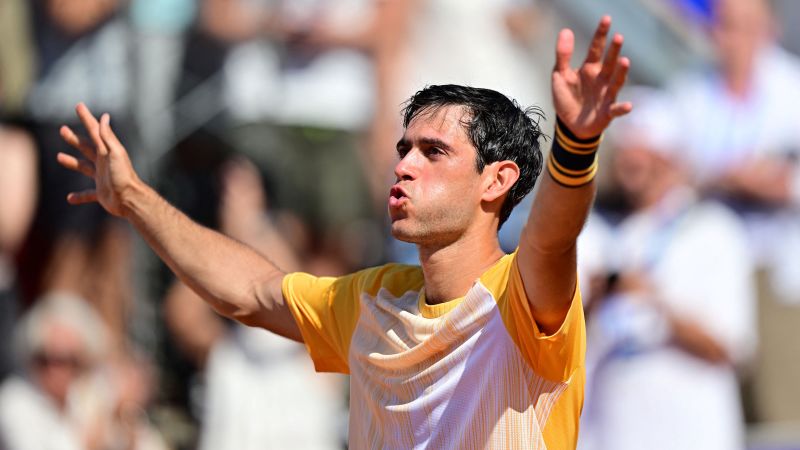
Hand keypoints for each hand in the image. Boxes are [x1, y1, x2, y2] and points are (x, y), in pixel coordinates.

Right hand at [56, 103, 139, 216]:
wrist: (130, 199)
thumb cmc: (123, 176)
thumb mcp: (115, 153)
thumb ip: (108, 137)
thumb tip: (104, 117)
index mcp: (107, 151)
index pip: (95, 131)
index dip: (87, 118)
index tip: (79, 106)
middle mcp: (104, 162)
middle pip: (86, 147)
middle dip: (74, 139)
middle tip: (62, 129)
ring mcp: (102, 177)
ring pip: (84, 167)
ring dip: (72, 162)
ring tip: (59, 157)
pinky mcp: (101, 193)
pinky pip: (88, 194)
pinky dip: (80, 196)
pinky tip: (70, 198)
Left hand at [552, 16, 631, 138]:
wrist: (570, 125)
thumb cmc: (567, 98)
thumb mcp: (559, 76)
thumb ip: (563, 55)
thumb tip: (566, 30)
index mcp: (589, 69)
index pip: (596, 48)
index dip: (601, 34)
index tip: (606, 18)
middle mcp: (601, 79)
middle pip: (609, 62)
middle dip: (614, 51)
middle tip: (618, 37)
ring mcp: (606, 95)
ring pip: (616, 82)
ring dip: (621, 73)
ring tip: (625, 61)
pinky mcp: (608, 112)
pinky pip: (616, 110)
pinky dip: (622, 108)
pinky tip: (628, 105)